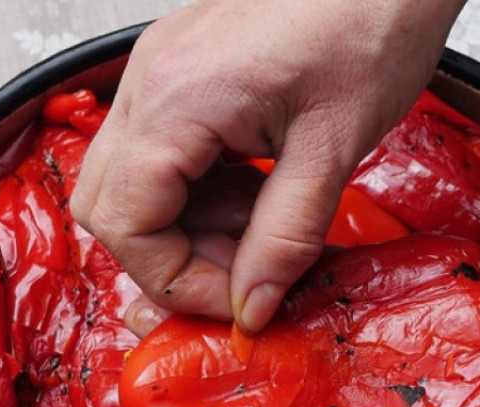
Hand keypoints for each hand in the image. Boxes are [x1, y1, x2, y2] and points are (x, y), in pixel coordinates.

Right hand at [70, 0, 464, 332]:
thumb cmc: (370, 21)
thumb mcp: (333, 148)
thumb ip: (284, 237)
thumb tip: (251, 305)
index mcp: (176, 99)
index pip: (125, 224)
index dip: (175, 280)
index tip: (234, 302)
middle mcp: (151, 81)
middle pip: (109, 205)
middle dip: (170, 256)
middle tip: (239, 272)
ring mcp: (163, 70)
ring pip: (133, 181)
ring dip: (188, 224)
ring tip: (260, 227)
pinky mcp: (186, 69)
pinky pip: (164, 150)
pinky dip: (201, 189)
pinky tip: (256, 191)